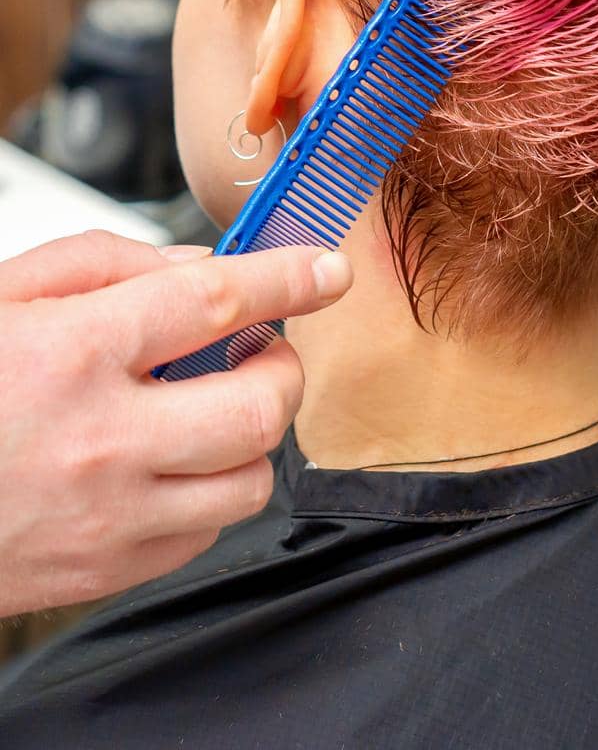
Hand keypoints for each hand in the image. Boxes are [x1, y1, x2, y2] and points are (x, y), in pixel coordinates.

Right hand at [0, 230, 350, 615]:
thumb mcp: (6, 292)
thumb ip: (106, 265)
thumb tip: (200, 270)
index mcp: (73, 353)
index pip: (220, 304)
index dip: (289, 280)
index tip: (325, 270)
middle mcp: (100, 440)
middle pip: (259, 409)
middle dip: (281, 370)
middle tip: (260, 350)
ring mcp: (105, 518)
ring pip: (246, 483)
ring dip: (248, 437)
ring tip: (208, 408)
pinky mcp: (101, 573)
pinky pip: (200, 536)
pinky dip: (205, 493)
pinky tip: (166, 461)